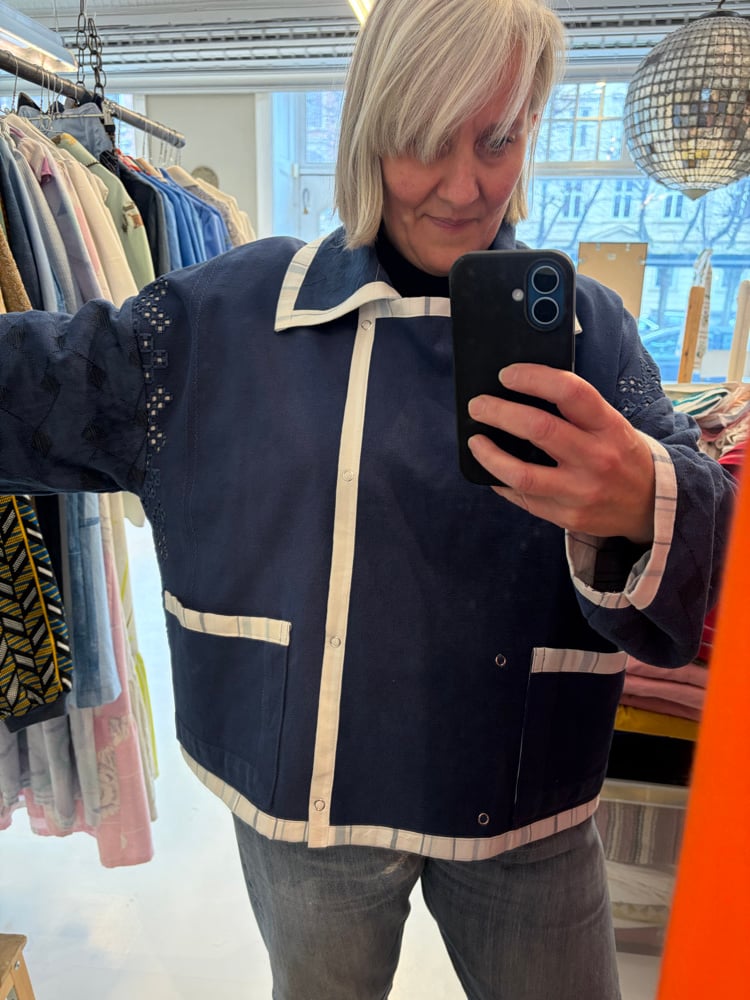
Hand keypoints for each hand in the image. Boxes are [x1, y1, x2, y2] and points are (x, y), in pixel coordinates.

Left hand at [467, 363, 655, 543]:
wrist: (650, 505)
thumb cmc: (622, 455)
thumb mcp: (612, 425)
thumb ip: (576, 410)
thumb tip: (522, 392)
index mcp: (609, 426)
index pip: (570, 391)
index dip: (533, 378)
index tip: (507, 374)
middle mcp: (597, 458)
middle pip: (539, 428)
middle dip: (499, 413)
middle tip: (478, 406)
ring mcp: (581, 491)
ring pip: (522, 473)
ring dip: (490, 455)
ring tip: (475, 441)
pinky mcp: (568, 516)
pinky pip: (524, 498)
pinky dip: (501, 481)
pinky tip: (492, 471)